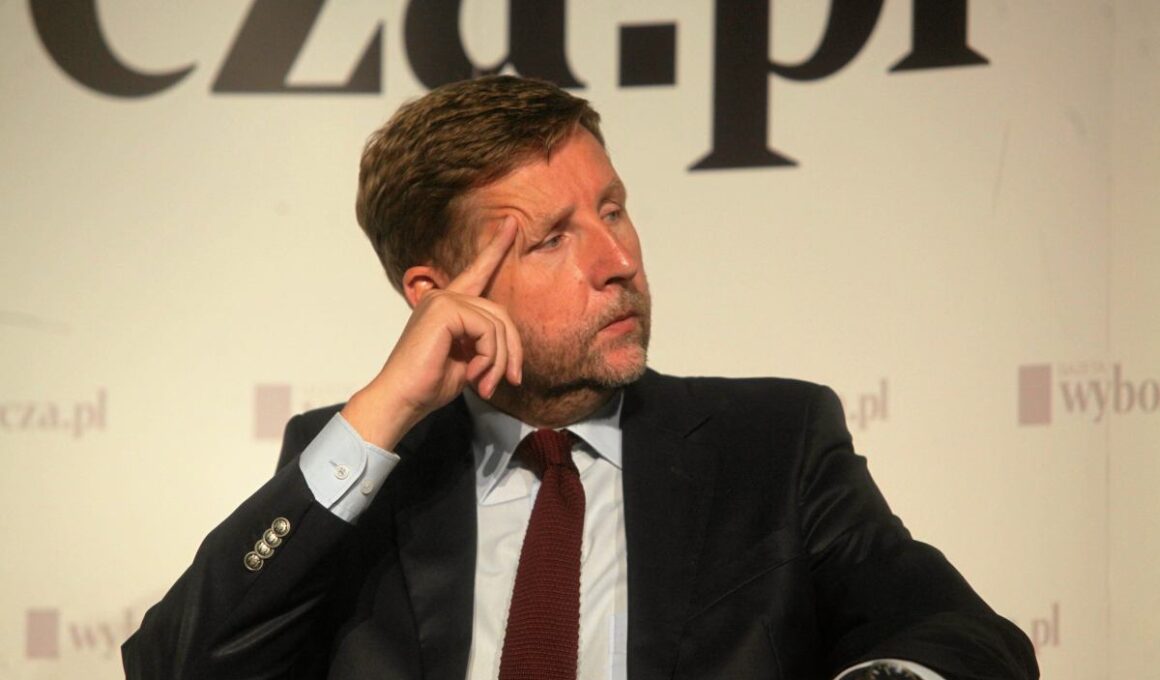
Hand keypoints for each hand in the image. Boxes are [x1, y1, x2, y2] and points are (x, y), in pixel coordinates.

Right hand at [341, 219, 521, 450]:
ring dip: (500, 360)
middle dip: (511, 350)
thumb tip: (511, 348)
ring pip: (497, 324)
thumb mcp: (468, 360)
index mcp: (448, 305)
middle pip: (500, 313)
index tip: (512, 223)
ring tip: (487, 384)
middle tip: (508, 381)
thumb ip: (486, 342)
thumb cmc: (429, 385)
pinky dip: (490, 357)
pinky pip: (488, 330)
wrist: (402, 400)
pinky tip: (476, 375)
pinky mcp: (444, 309)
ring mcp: (442, 300)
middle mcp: (444, 296)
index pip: (478, 272)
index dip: (496, 248)